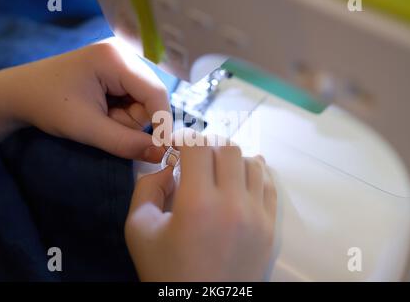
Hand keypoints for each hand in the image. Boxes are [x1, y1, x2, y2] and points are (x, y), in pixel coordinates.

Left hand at [0, 42, 169, 160]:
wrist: (20, 93)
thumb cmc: (48, 106)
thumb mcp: (86, 128)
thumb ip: (125, 143)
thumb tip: (160, 155)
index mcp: (116, 58)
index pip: (155, 93)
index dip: (162, 123)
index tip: (160, 150)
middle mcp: (123, 53)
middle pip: (151, 96)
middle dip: (133, 120)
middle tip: (105, 125)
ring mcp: (120, 59)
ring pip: (144, 100)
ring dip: (126, 118)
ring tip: (99, 118)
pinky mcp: (116, 69)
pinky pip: (134, 98)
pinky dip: (122, 112)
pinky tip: (102, 111)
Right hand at [125, 142, 276, 280]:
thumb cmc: (166, 272)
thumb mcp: (138, 230)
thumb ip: (146, 188)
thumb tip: (169, 168)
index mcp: (198, 204)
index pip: (198, 146)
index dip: (184, 137)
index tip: (176, 146)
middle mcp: (234, 204)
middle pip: (227, 148)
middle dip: (207, 146)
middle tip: (194, 160)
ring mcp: (258, 216)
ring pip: (252, 162)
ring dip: (231, 159)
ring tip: (217, 172)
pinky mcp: (270, 228)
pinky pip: (268, 184)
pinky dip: (253, 174)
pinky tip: (239, 181)